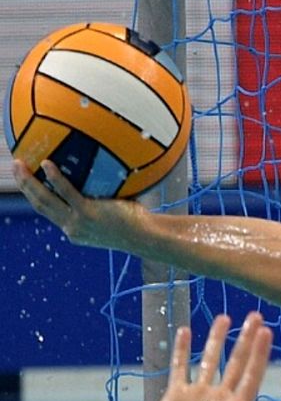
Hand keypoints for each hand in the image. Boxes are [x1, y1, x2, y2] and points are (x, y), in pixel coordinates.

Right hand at [13, 158, 146, 250]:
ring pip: (44, 199)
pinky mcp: (87, 213)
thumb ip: (101, 201)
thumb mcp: (111, 215)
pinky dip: (54, 178)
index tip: (25, 181)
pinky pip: (66, 192)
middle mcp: (70, 227)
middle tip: (15, 167)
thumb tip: (102, 173)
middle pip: (39, 204)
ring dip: (28, 182)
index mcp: (73, 230)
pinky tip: (47, 163)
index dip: (33, 196)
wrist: (146, 237)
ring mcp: (77, 221)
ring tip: (19, 163)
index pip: (48, 211)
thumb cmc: (135, 223)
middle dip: (23, 185)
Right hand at [143, 313, 280, 400]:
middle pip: (236, 362)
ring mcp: (198, 396)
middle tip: (256, 315)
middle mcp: (220, 399)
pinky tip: (185, 331)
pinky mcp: (175, 397)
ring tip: (225, 317)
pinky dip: (182, 350)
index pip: (253, 374)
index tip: (268, 331)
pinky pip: (179, 367)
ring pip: (209, 360)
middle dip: (246, 339)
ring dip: (216, 339)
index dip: (261, 353)